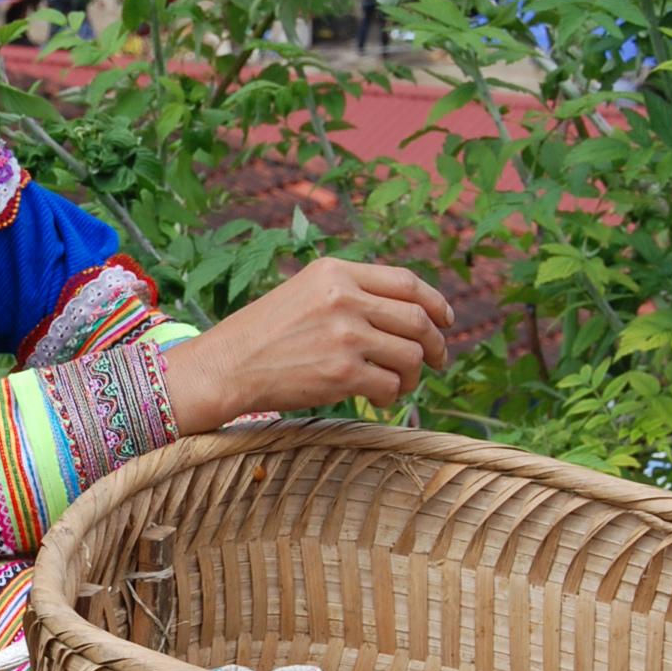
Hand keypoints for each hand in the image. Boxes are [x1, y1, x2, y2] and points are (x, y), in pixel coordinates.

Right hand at [163, 259, 453, 430]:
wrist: (226, 366)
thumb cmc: (264, 334)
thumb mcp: (306, 292)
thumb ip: (351, 292)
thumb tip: (409, 311)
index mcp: (335, 272)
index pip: (406, 281)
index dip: (435, 302)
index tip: (445, 321)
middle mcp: (343, 298)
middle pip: (417, 318)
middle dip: (435, 343)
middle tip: (436, 360)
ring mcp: (344, 335)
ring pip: (410, 354)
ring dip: (413, 374)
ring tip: (400, 383)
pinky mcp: (342, 372)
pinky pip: (390, 384)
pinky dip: (392, 395)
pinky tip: (379, 398)